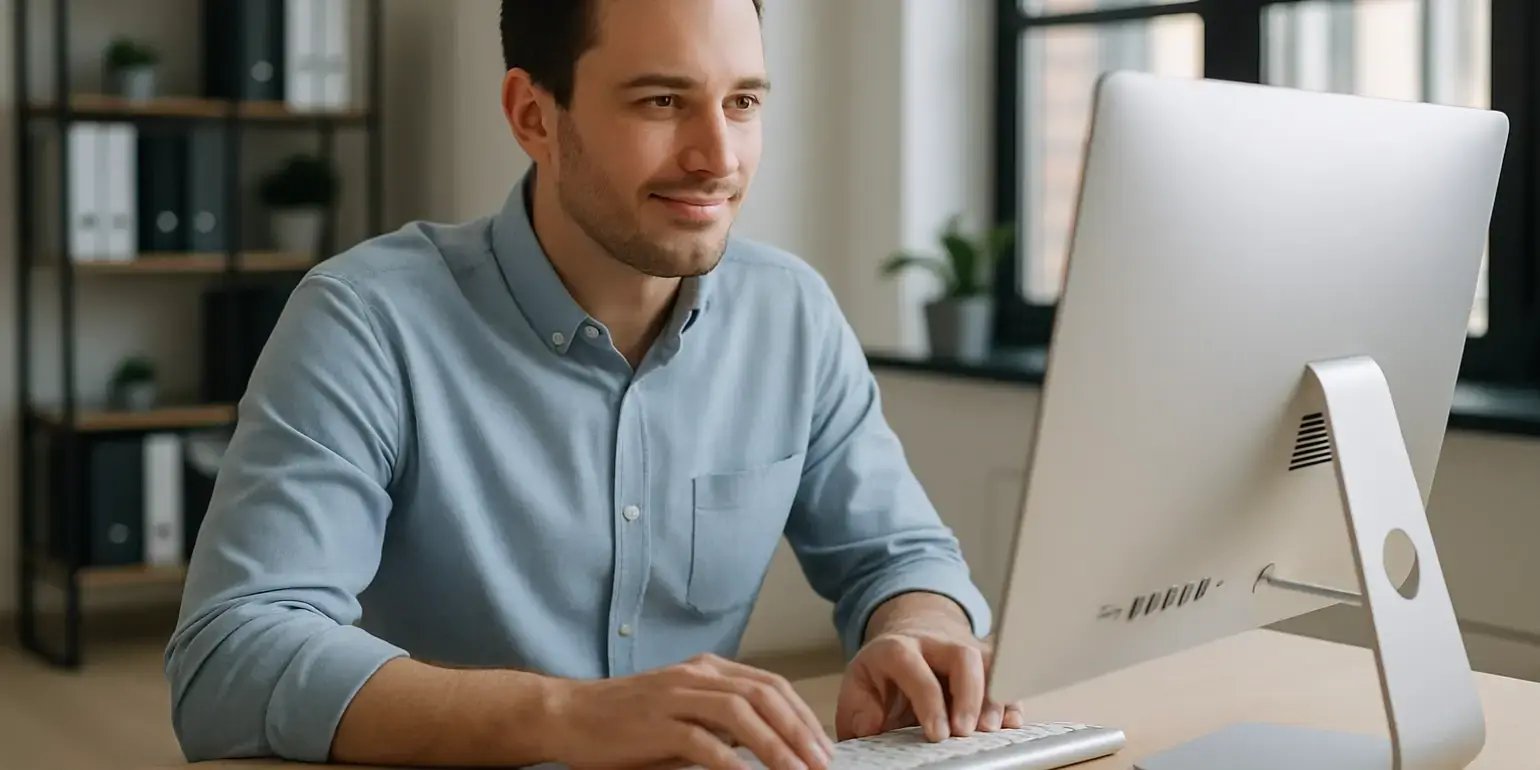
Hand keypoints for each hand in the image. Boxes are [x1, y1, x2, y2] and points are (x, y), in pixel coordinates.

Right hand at [543, 653, 834, 769]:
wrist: (568, 714)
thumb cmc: (626, 721)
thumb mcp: (682, 712)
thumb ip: (720, 719)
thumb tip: (767, 742)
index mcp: (707, 669)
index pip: (771, 684)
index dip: (802, 714)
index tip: (823, 745)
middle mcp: (695, 675)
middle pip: (764, 695)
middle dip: (799, 730)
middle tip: (822, 762)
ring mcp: (675, 696)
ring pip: (740, 714)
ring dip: (775, 745)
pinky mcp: (655, 723)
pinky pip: (702, 741)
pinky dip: (731, 762)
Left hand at [835, 596, 1024, 742]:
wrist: (908, 637)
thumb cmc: (883, 672)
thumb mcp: (858, 686)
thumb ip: (858, 711)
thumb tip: (870, 728)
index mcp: (897, 649)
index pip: (915, 669)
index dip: (929, 702)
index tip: (937, 734)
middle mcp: (935, 644)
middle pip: (962, 656)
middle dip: (969, 695)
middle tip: (966, 731)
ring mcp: (964, 649)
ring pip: (990, 662)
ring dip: (995, 697)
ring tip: (992, 729)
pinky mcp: (984, 661)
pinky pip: (1006, 674)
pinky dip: (1011, 699)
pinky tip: (1010, 722)